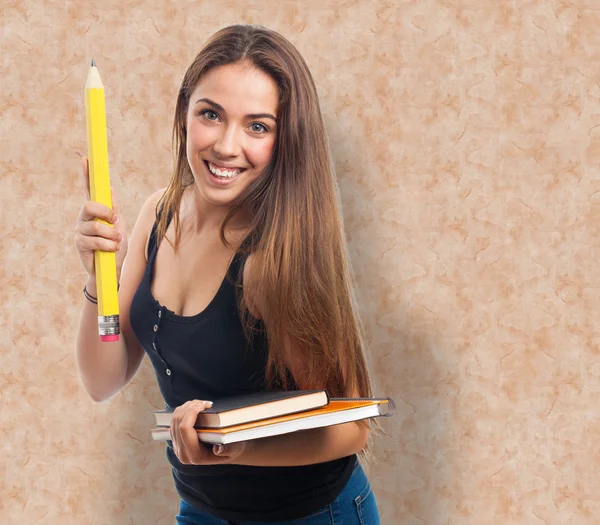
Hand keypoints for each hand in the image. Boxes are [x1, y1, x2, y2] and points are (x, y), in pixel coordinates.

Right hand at [74, 157, 127, 278]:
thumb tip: (111, 189)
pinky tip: (111, 249)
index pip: (89, 190)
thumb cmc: (116, 245)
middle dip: (106, 213)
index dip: (86, 175)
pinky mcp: (80, 244)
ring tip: (116, 242)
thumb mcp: (119, 225)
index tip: (86, 159)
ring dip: (111, 235)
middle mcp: (84, 218)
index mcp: (95, 210)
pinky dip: (108, 245)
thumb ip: (113, 209)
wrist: (113, 269)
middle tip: (115, 222)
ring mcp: (79, 230)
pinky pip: (96, 241)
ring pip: (96, 226)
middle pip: (89, 206)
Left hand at [170, 400, 248, 464]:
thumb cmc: (232, 449)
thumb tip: (218, 449)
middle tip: (204, 402)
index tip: (204, 404)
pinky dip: (183, 411)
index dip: (191, 412)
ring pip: (174, 420)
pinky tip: (194, 407)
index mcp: (195, 456)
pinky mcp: (176, 441)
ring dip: (186, 407)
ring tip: (200, 403)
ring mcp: (177, 447)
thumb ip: (228, 450)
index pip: (185, 429)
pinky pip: (173, 422)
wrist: (226, 454)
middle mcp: (183, 453)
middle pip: (177, 422)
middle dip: (190, 407)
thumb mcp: (234, 450)